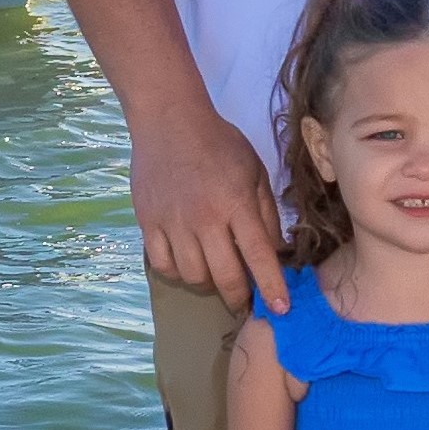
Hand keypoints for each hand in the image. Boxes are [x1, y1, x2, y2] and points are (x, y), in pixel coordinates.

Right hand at [128, 107, 284, 305]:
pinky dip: (177, 272)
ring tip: (215, 272)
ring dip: (209, 282)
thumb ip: (266, 212)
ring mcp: (173, 222)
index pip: (259, 256)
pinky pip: (163, 265)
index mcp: (236, 203)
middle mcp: (204, 218)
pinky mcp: (148, 222)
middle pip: (225, 276)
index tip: (280, 309)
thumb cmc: (219, 143)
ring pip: (193, 276)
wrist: (169, 120)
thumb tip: (276, 251)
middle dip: (240, 296)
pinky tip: (187, 262)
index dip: (272, 287)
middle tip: (245, 299)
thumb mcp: (255, 171)